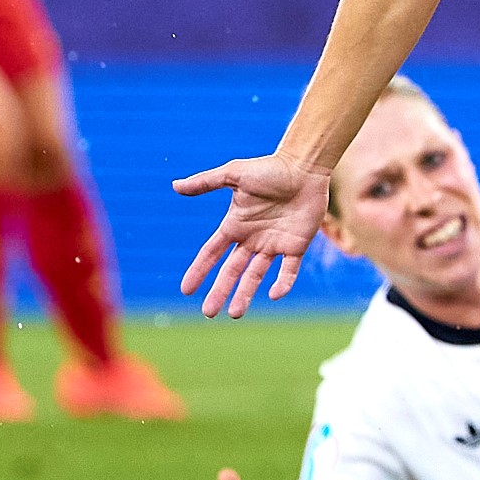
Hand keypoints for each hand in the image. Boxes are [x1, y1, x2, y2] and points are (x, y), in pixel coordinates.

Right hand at [174, 152, 329, 316]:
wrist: (304, 166)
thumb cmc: (269, 168)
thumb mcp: (234, 174)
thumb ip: (206, 182)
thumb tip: (176, 186)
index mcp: (235, 225)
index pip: (212, 252)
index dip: (199, 270)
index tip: (186, 290)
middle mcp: (252, 238)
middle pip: (231, 271)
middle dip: (219, 291)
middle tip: (208, 313)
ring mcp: (274, 244)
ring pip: (256, 275)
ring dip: (245, 294)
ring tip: (235, 313)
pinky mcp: (296, 246)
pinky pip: (288, 270)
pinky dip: (282, 283)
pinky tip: (274, 295)